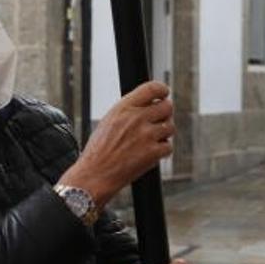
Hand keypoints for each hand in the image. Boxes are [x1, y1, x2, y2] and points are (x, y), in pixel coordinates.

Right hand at [58, 81, 173, 205]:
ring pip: (170, 127)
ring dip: (164, 134)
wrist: (94, 175)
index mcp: (124, 107)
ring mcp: (146, 135)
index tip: (164, 94)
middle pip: (167, 107)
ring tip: (150, 141)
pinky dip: (162, 151)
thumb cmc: (99, 150)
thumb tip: (151, 103)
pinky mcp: (152, 153)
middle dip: (165, 114)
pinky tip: (151, 153)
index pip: (152, 88)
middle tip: (159, 122)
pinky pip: (168, 146)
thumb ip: (130, 110)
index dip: (162, 90)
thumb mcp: (109, 120)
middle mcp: (136, 118)